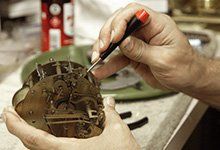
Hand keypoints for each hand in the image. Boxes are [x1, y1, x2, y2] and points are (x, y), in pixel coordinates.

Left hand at [2, 97, 139, 149]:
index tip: (7, 114)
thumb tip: (109, 103)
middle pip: (32, 146)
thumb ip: (110, 114)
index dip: (17, 126)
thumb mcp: (117, 131)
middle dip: (19, 130)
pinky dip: (44, 142)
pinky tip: (48, 135)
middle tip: (14, 115)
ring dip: (30, 137)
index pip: (35, 139)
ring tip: (27, 123)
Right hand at [91, 3, 205, 90]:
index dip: (120, 22)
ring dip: (103, 49)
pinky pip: (118, 58)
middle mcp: (145, 31)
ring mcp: (138, 43)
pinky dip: (108, 64)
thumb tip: (123, 42)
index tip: (114, 37)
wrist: (187, 79)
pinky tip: (101, 70)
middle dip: (107, 34)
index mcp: (157, 25)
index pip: (134, 12)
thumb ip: (142, 50)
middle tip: (102, 48)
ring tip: (96, 59)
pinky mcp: (134, 55)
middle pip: (120, 23)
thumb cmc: (184, 67)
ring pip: (115, 41)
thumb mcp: (164, 59)